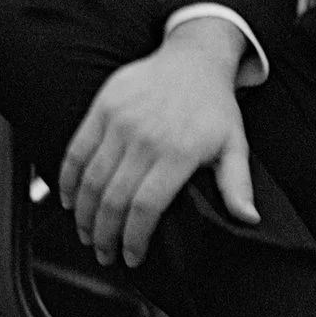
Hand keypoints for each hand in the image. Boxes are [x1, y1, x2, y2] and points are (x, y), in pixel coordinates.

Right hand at [60, 17, 260, 267]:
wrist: (194, 59)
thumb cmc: (214, 107)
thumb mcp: (235, 145)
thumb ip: (237, 185)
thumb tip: (248, 219)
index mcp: (180, 152)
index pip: (147, 206)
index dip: (134, 238)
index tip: (131, 257)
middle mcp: (147, 137)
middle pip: (114, 199)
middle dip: (105, 235)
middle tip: (104, 254)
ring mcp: (121, 120)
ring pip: (91, 179)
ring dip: (85, 214)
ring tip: (87, 235)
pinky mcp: (103, 107)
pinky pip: (77, 150)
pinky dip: (67, 180)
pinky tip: (69, 201)